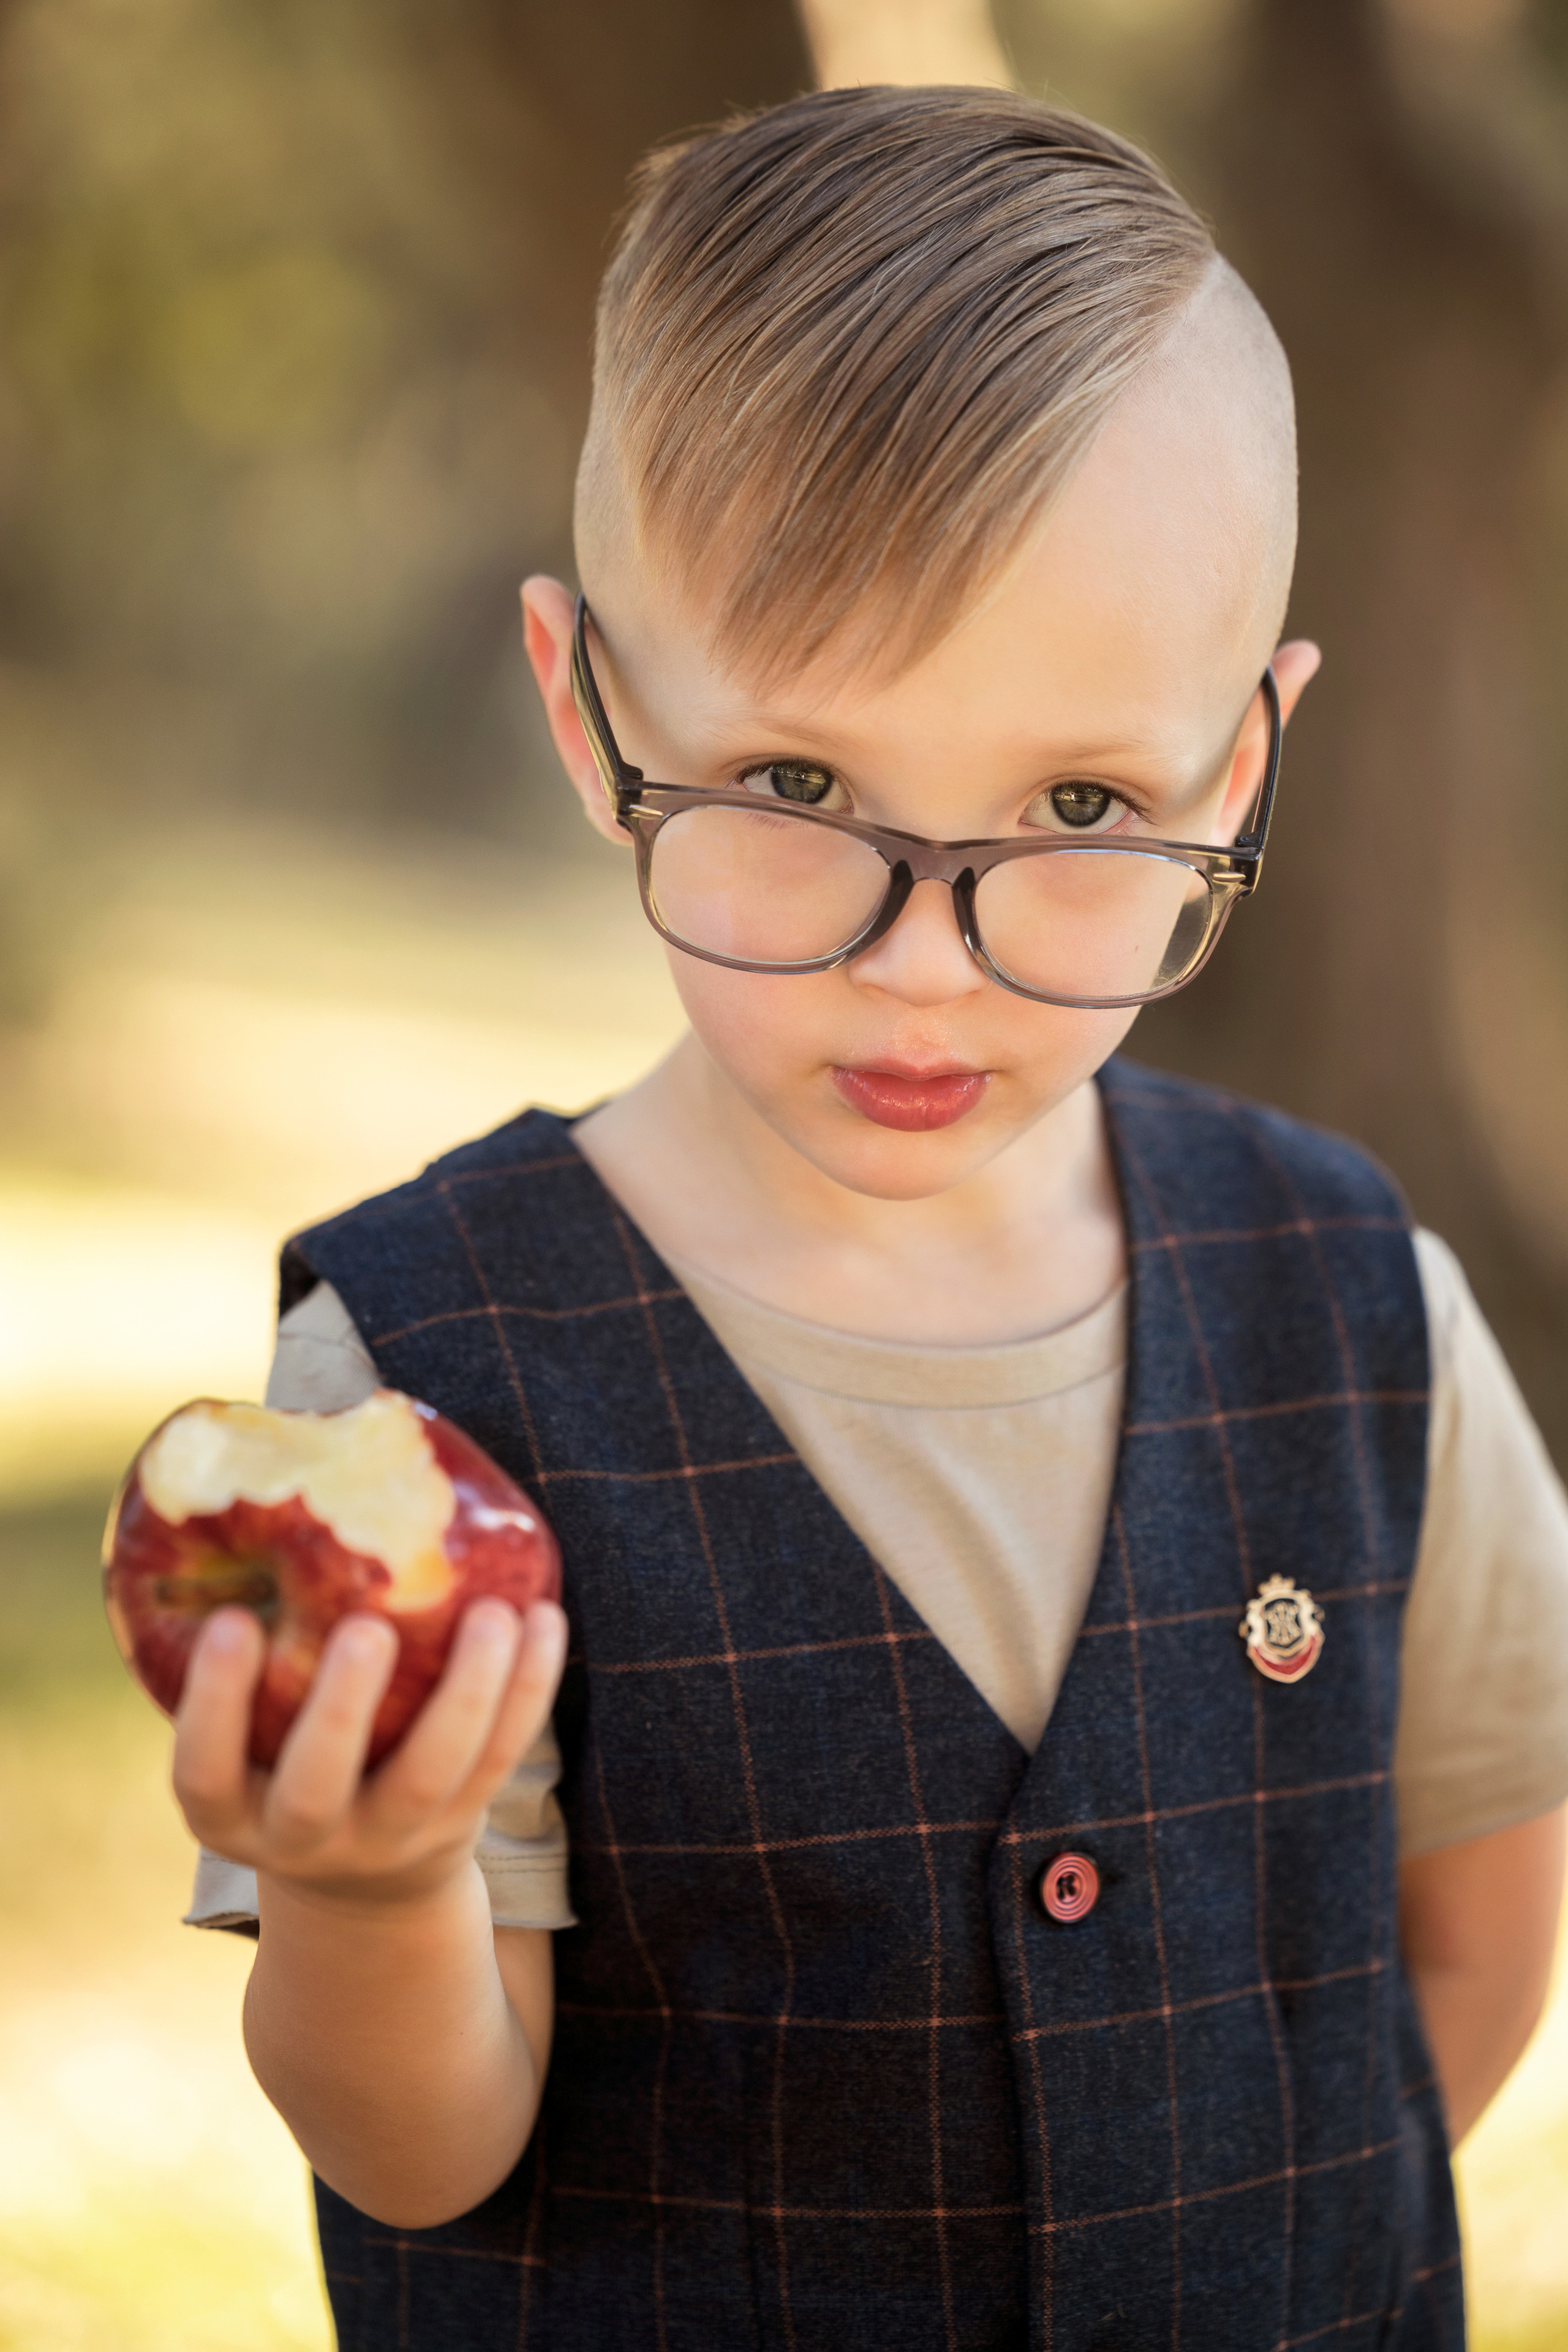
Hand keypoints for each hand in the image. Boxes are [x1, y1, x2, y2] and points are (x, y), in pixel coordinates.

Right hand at [172, 1597, 567, 1911]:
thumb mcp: (244, 1736)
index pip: (203, 1770)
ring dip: (467, 1692)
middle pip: (317, 1789)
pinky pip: (500, 1759)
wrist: (363, 1881)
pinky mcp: (460, 1821)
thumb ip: (250, 1652)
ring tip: (494, 1613)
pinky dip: (528, 1690)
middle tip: (366, 1628)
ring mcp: (388, 1837)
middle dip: (340, 1709)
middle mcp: (302, 1839)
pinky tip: (543, 1620)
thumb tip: (264, 1490)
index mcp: (228, 1814)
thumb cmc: (283, 1758)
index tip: (232, 1620)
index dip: (213, 1703)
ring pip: (432, 1775)